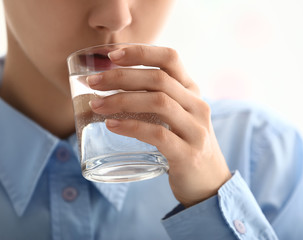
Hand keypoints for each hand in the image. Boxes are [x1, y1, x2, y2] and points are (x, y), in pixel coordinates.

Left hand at [87, 45, 231, 206]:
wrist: (209, 181)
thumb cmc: (184, 144)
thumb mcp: (178, 116)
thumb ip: (157, 99)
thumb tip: (113, 85)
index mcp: (192, 92)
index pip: (170, 59)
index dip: (141, 52)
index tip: (112, 54)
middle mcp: (197, 106)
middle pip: (159, 79)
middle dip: (121, 77)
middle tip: (93, 82)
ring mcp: (195, 130)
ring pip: (159, 102)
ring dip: (122, 100)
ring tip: (96, 105)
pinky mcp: (188, 154)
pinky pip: (158, 134)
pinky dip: (132, 127)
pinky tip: (112, 125)